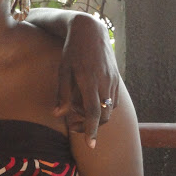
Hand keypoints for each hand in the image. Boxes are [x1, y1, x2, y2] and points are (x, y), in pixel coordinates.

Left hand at [55, 14, 119, 147]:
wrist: (90, 32)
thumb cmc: (72, 51)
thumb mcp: (63, 70)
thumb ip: (62, 94)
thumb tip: (58, 115)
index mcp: (90, 81)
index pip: (94, 113)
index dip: (91, 130)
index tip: (90, 144)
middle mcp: (105, 82)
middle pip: (104, 115)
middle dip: (92, 126)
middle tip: (75, 127)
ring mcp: (113, 80)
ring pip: (110, 108)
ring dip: (97, 116)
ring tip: (79, 113)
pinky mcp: (117, 78)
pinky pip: (113, 99)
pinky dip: (103, 106)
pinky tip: (89, 103)